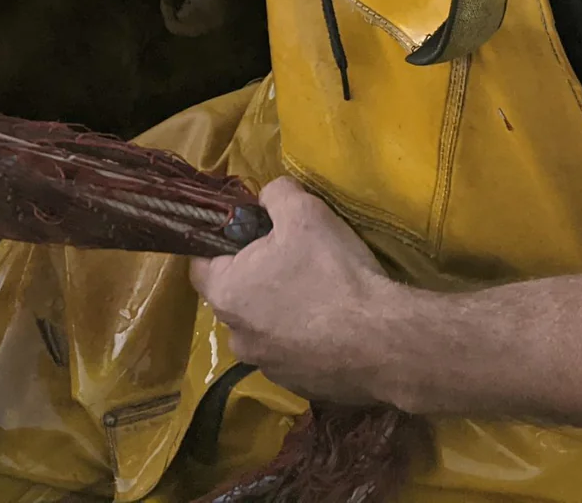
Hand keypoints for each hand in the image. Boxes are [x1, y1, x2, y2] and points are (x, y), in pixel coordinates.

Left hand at [191, 177, 400, 404]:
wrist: (382, 342)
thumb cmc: (331, 271)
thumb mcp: (303, 211)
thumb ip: (275, 195)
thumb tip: (268, 198)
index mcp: (226, 293)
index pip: (199, 264)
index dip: (220, 241)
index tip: (249, 230)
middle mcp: (237, 336)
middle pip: (235, 294)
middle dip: (256, 274)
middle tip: (292, 254)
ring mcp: (267, 367)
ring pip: (264, 326)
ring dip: (281, 309)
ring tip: (318, 291)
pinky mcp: (298, 386)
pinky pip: (292, 352)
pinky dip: (305, 338)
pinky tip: (334, 323)